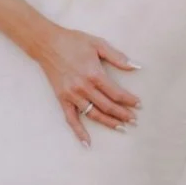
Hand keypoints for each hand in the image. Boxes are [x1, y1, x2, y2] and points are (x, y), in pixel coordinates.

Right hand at [35, 26, 139, 145]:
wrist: (47, 43)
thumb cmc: (73, 41)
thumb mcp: (98, 44)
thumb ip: (118, 57)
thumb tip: (136, 66)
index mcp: (94, 74)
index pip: (116, 93)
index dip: (129, 100)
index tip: (138, 105)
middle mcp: (83, 87)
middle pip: (107, 106)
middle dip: (123, 114)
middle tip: (134, 120)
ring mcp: (72, 95)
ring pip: (94, 114)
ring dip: (109, 123)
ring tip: (121, 128)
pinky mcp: (62, 99)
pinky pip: (71, 119)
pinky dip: (79, 132)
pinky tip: (87, 143)